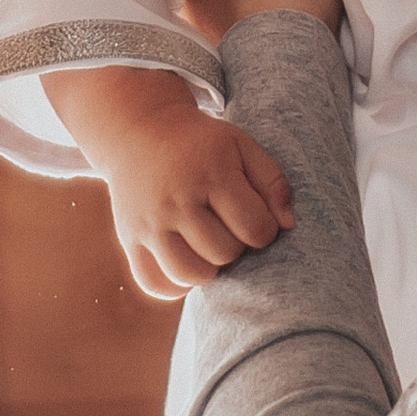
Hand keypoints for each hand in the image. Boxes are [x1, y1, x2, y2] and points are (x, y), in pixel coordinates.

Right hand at [47, 61, 293, 298]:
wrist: (140, 130)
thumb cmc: (201, 143)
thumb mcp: (242, 146)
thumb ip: (273, 182)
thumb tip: (287, 226)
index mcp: (211, 174)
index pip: (255, 228)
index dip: (264, 230)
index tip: (254, 217)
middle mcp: (177, 200)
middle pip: (224, 254)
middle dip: (236, 246)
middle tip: (228, 227)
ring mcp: (149, 222)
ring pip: (190, 275)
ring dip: (208, 268)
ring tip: (208, 247)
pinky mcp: (129, 238)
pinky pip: (156, 284)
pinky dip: (175, 284)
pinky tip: (185, 261)